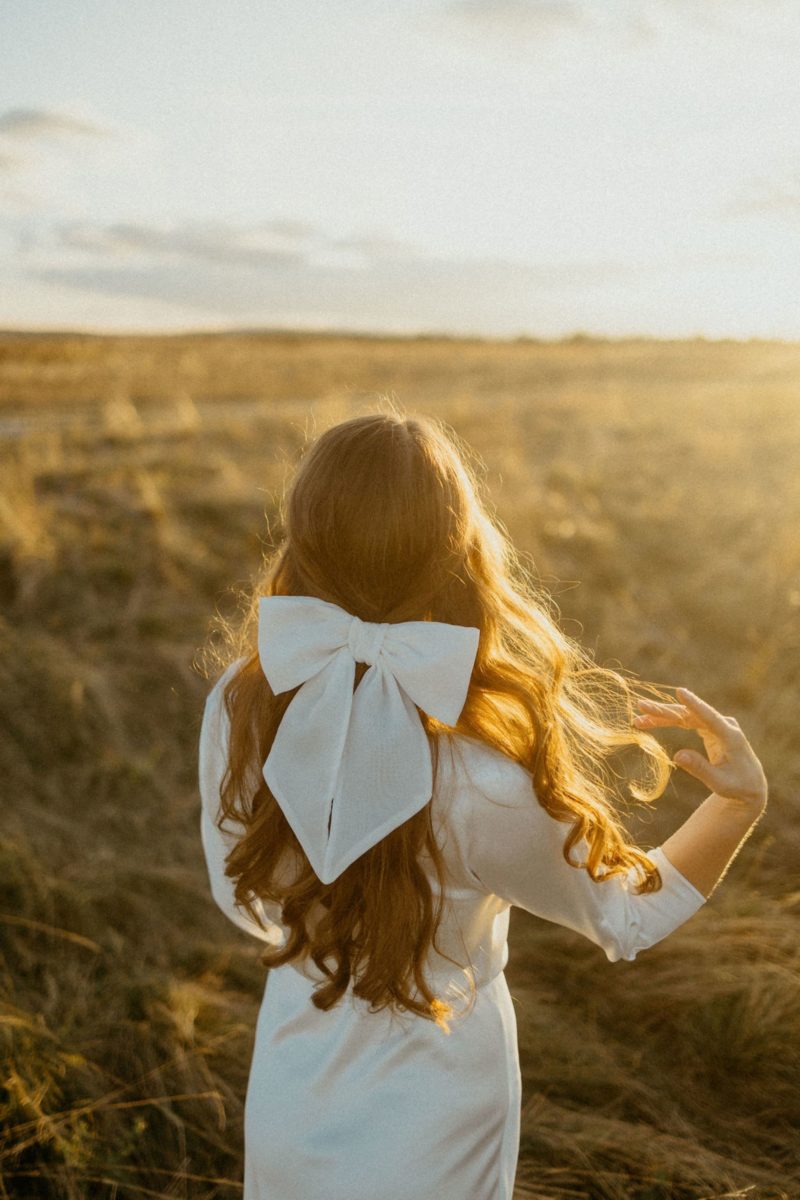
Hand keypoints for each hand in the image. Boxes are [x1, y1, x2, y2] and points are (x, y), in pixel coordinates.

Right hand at [632, 687, 767, 810]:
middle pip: (690, 714)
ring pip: (685, 717)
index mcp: (730, 736)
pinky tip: (650, 722)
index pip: (709, 717)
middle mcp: (724, 725)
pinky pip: (685, 721)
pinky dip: (668, 722)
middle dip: (665, 711)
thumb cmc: (737, 786)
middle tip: (641, 706)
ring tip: (638, 719)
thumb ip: (700, 769)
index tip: (680, 691)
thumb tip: (677, 756)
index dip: (694, 705)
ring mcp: (716, 725)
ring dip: (662, 717)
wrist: (749, 785)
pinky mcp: (709, 728)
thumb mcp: (719, 783)